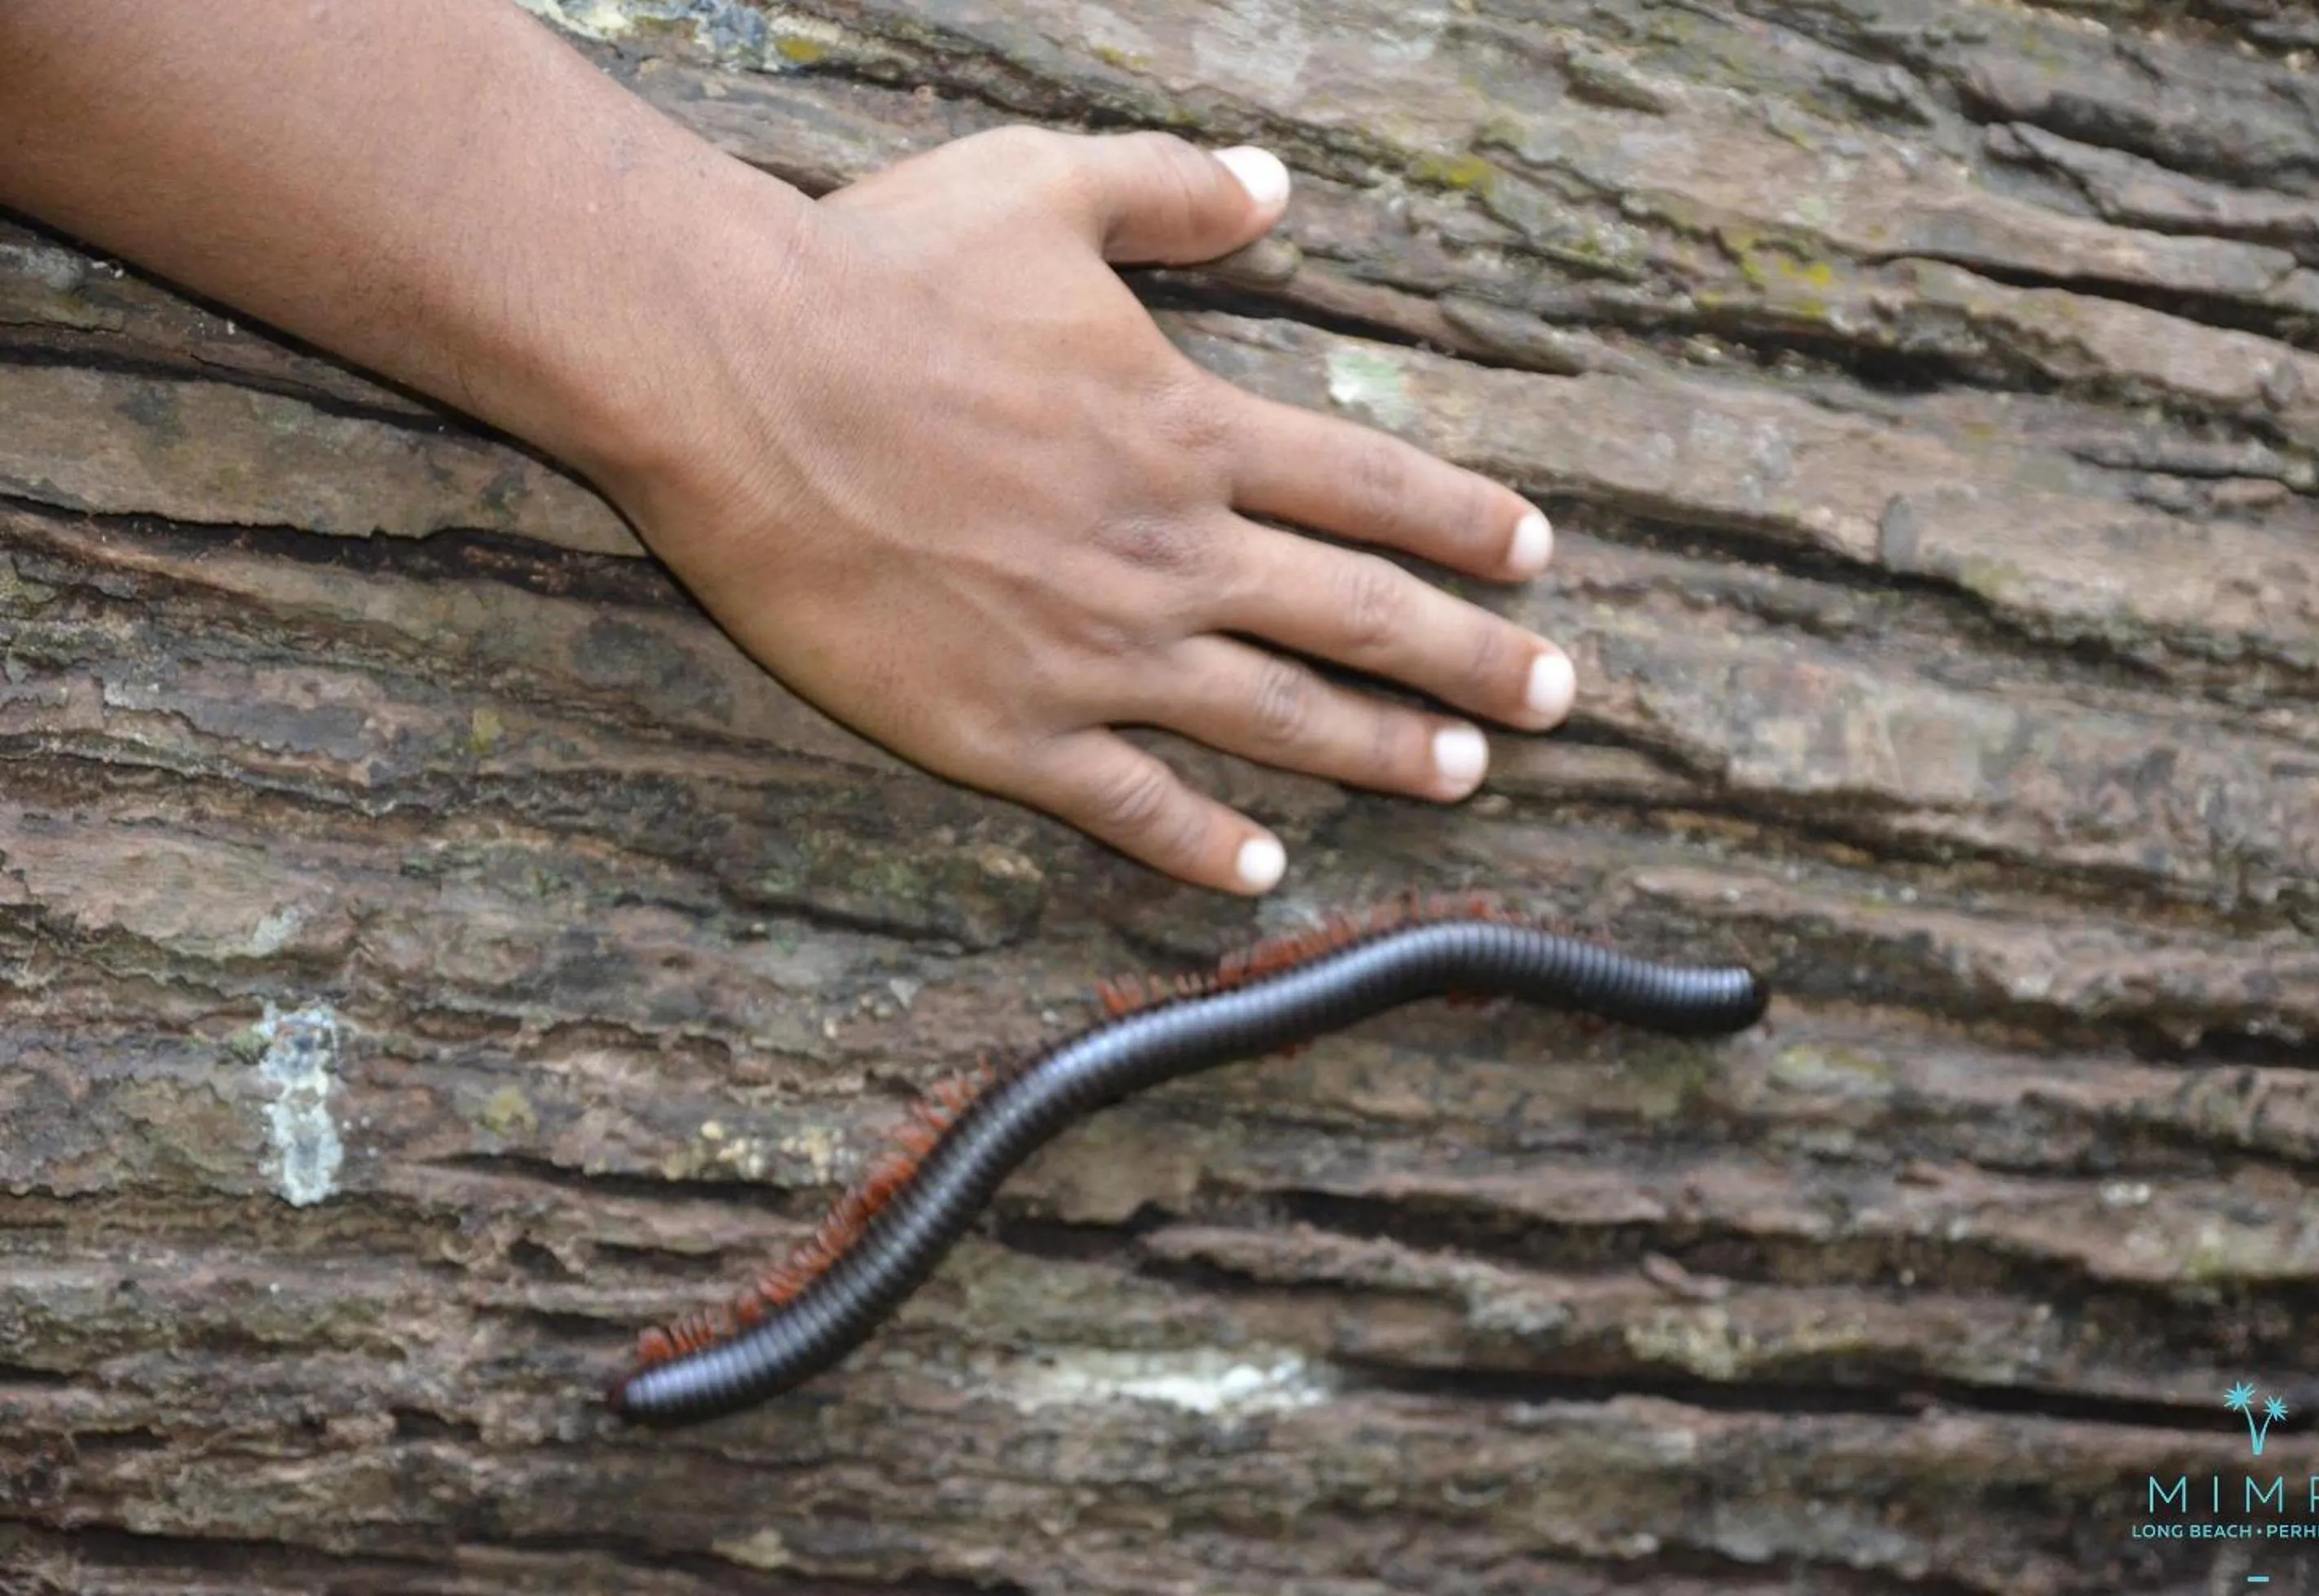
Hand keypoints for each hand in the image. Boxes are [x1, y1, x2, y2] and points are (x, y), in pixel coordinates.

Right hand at [600, 127, 1575, 895]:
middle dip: (1475, 663)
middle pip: (1361, 619)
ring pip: (1277, 720)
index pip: (1372, 490)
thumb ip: (1174, 194)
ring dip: (1382, 753)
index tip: (1536, 560)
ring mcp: (1094, 653)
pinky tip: (1264, 868)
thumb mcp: (1045, 186)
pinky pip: (1130, 803)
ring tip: (1464, 781)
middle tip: (1556, 701)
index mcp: (1190, 431)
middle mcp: (1169, 553)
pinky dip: (1204, 842)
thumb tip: (1275, 186)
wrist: (737, 377)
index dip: (1467, 526)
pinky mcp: (1005, 727)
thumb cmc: (883, 269)